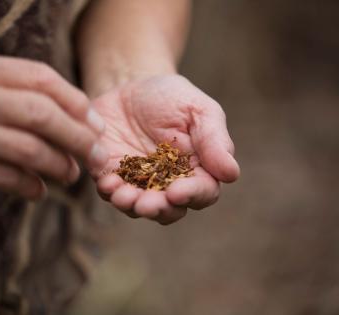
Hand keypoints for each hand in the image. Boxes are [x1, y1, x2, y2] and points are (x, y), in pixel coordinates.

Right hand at [0, 51, 106, 198]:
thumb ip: (12, 86)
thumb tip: (72, 113)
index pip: (42, 78)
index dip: (77, 102)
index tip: (96, 123)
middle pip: (43, 115)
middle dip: (79, 137)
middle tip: (98, 155)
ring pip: (29, 150)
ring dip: (59, 166)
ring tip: (72, 175)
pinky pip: (7, 178)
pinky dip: (30, 187)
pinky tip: (40, 191)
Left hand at [92, 74, 239, 224]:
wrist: (131, 84)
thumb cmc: (171, 97)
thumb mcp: (198, 110)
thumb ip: (214, 140)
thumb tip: (231, 173)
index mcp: (197, 169)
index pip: (202, 191)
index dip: (191, 195)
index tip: (177, 192)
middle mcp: (168, 182)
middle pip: (169, 209)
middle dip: (158, 209)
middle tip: (146, 204)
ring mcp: (139, 182)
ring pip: (138, 206)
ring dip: (131, 205)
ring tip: (123, 196)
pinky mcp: (112, 175)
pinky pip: (111, 191)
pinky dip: (109, 191)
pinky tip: (107, 183)